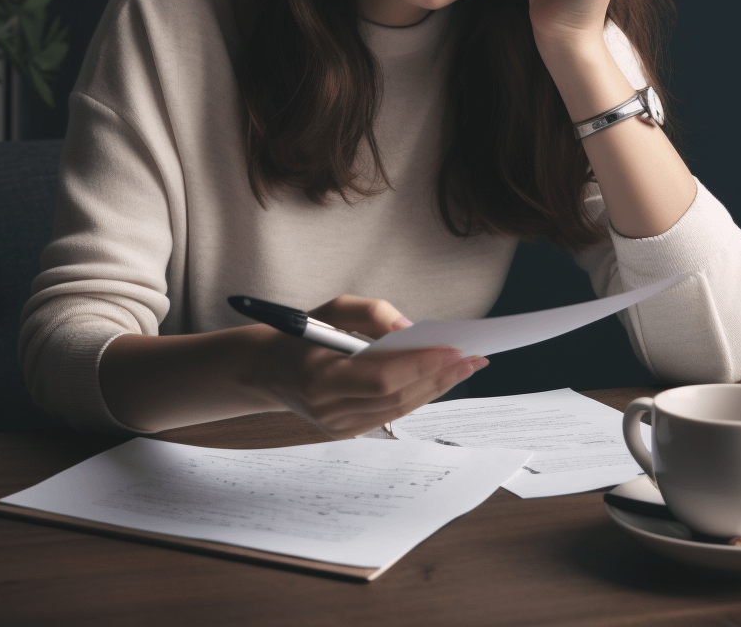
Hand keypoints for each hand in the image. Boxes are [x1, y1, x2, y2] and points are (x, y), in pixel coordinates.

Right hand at [254, 294, 486, 438]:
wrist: (266, 369)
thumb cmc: (300, 333)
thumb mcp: (332, 309)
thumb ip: (373, 313)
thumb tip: (413, 331)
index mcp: (321, 378)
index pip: (383, 377)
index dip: (421, 364)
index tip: (454, 348)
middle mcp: (329, 409)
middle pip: (397, 397)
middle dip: (439, 376)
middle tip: (473, 358)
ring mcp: (337, 425)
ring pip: (399, 409)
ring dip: (435, 388)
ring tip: (465, 368)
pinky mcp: (345, 431)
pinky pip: (390, 413)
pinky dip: (417, 396)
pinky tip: (438, 380)